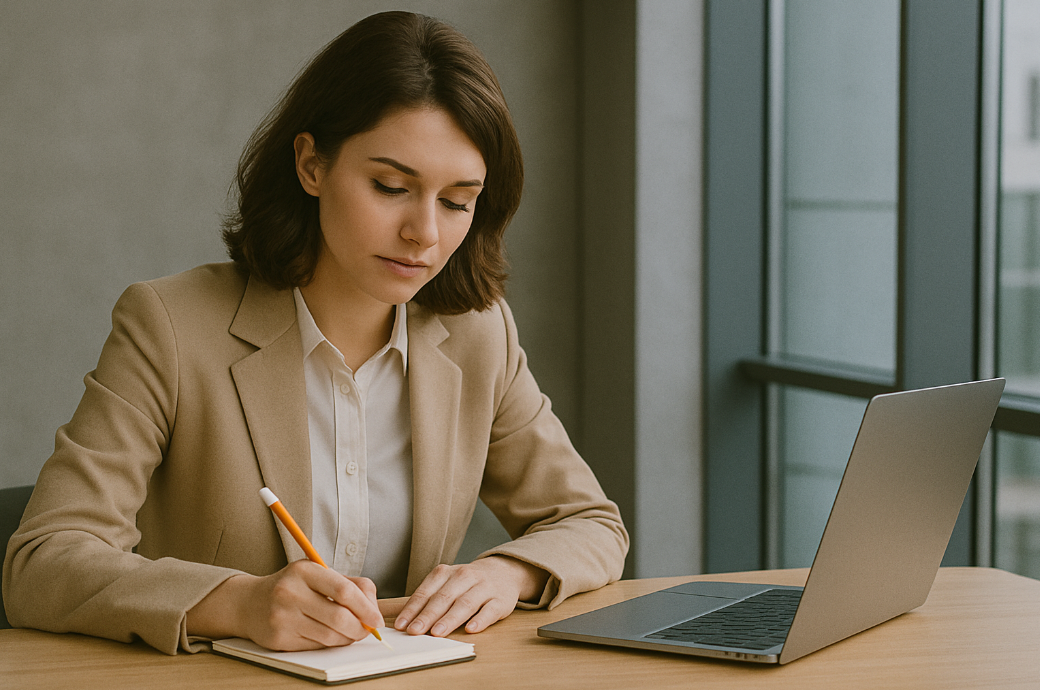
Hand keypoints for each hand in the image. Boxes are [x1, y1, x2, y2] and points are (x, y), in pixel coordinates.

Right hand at [187, 560, 382, 650]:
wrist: (249, 603)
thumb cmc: (293, 587)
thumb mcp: (318, 574)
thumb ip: (350, 585)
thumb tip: (374, 610)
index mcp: (304, 570)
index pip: (344, 590)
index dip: (366, 608)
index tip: (377, 619)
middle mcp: (290, 592)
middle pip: (339, 617)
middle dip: (360, 629)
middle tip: (367, 631)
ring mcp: (282, 617)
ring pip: (329, 636)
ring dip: (347, 639)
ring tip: (351, 634)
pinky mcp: (278, 638)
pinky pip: (316, 646)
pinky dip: (330, 645)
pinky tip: (331, 637)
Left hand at [393, 556, 548, 636]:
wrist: (503, 571)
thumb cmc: (468, 583)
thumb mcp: (447, 583)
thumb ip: (429, 599)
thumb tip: (406, 621)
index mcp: (447, 572)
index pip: (426, 592)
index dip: (413, 609)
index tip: (401, 625)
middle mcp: (465, 577)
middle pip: (444, 598)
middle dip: (428, 615)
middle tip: (415, 631)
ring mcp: (484, 588)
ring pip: (465, 603)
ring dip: (450, 619)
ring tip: (437, 632)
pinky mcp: (501, 600)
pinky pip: (490, 610)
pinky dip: (480, 620)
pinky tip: (470, 629)